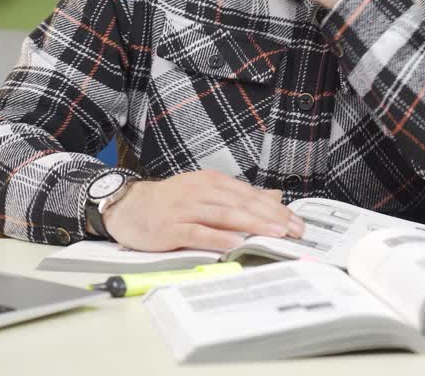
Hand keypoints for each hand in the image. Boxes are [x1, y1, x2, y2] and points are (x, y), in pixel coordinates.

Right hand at [101, 170, 304, 251]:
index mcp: (211, 182)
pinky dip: (217, 237)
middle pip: (241, 204)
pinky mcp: (171, 227)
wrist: (128, 206)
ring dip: (251, 224)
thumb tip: (273, 196)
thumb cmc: (170, 202)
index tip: (296, 222)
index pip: (249, 195)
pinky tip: (234, 243)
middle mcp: (200, 192)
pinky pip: (197, 232)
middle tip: (293, 229)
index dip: (275, 208)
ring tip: (273, 233)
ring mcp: (185, 209)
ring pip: (223, 215)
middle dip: (270, 216)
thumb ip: (239, 196)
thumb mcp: (206, 192)